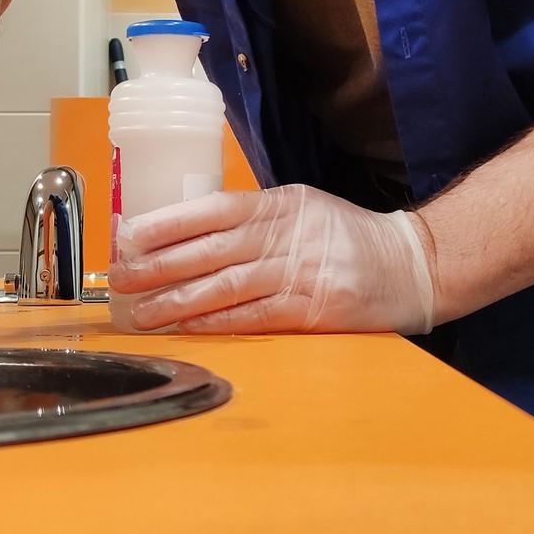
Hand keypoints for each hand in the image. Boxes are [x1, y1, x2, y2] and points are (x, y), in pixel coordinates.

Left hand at [108, 186, 435, 334]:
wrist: (413, 265)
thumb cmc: (349, 240)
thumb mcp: (304, 210)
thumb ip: (255, 221)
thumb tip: (186, 236)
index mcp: (283, 204)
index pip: (214, 209)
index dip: (167, 223)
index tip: (129, 236)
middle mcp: (290, 234)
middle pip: (211, 248)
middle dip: (159, 264)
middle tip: (120, 278)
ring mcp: (304, 272)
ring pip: (227, 286)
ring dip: (179, 301)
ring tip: (143, 314)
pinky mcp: (316, 309)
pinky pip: (255, 317)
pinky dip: (217, 324)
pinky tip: (189, 329)